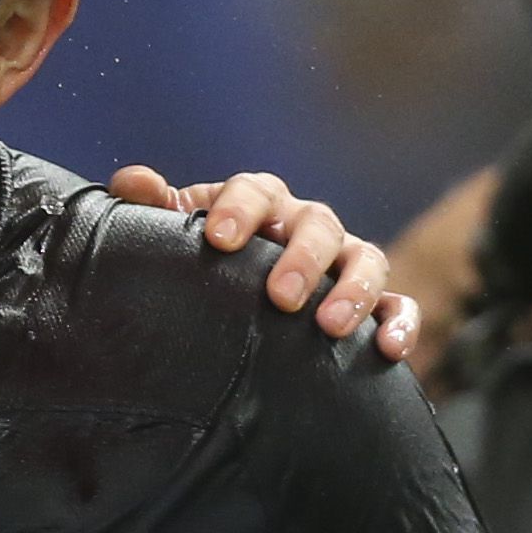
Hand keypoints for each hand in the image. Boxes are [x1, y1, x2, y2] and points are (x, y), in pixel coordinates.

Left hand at [108, 167, 414, 359]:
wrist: (240, 308)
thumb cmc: (211, 263)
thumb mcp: (179, 239)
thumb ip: (156, 211)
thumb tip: (131, 181)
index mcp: (262, 205)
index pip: (255, 191)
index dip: (240, 209)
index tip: (218, 239)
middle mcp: (308, 227)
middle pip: (317, 225)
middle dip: (302, 258)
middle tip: (281, 296)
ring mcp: (346, 263)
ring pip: (366, 259)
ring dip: (353, 290)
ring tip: (330, 326)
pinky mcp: (375, 303)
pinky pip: (398, 305)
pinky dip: (400, 322)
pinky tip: (389, 350)